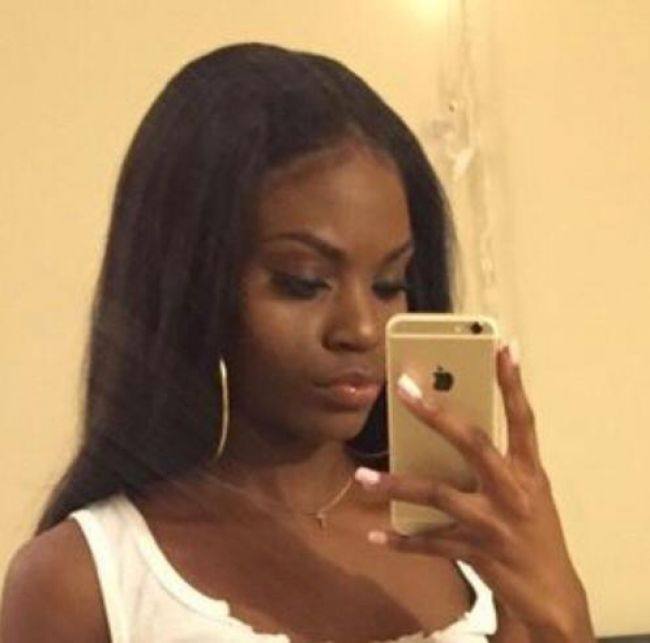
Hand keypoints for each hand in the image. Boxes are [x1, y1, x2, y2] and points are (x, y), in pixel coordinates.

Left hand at [354, 342, 593, 641]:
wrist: (552, 594)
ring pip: (437, 495)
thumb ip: (498, 461)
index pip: (523, 419)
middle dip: (436, 415)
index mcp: (528, 471)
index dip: (513, 383)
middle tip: (403, 389)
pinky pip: (430, 543)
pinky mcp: (475, 552)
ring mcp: (493, 523)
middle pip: (472, 444)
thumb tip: (451, 428)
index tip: (502, 346)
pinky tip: (374, 536)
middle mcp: (513, 491)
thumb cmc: (536, 530)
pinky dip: (401, 540)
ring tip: (362, 478)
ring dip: (396, 485)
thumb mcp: (529, 490)